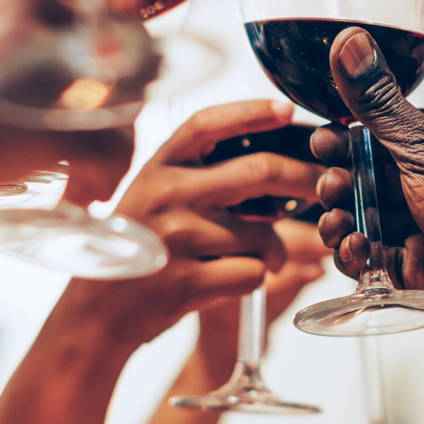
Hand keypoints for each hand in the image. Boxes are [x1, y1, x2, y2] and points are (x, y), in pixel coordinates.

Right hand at [0, 0, 133, 204]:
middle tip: (86, 126)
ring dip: (111, 132)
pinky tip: (82, 193)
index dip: (95, 48)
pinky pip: (112, 148)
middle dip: (112, 89)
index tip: (81, 79)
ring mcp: (53, 57)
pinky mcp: (49, 121)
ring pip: (128, 94)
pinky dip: (104, 175)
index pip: (94, 1)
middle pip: (123, 45)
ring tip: (84, 165)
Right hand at [55, 101, 325, 350]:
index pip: (208, 124)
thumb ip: (197, 174)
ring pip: (264, 234)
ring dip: (279, 249)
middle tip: (328, 185)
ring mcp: (177, 239)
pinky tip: (237, 278)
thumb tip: (273, 163)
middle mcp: (166, 195)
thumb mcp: (152, 196)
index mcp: (157, 167)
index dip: (252, 112)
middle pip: (258, 171)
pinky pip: (254, 273)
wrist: (95, 312)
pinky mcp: (188, 283)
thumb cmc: (137, 248)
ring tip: (265, 255)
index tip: (288, 110)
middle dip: (306, 178)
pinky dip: (259, 277)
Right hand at [310, 28, 423, 364]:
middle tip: (332, 190)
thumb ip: (379, 105)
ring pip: (371, 214)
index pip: (388, 124)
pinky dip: (361, 254)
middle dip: (344, 183)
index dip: (349, 136)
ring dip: (346, 219)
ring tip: (338, 225)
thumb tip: (350, 40)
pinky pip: (379, 253)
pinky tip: (354, 253)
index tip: (322, 144)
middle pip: (373, 171)